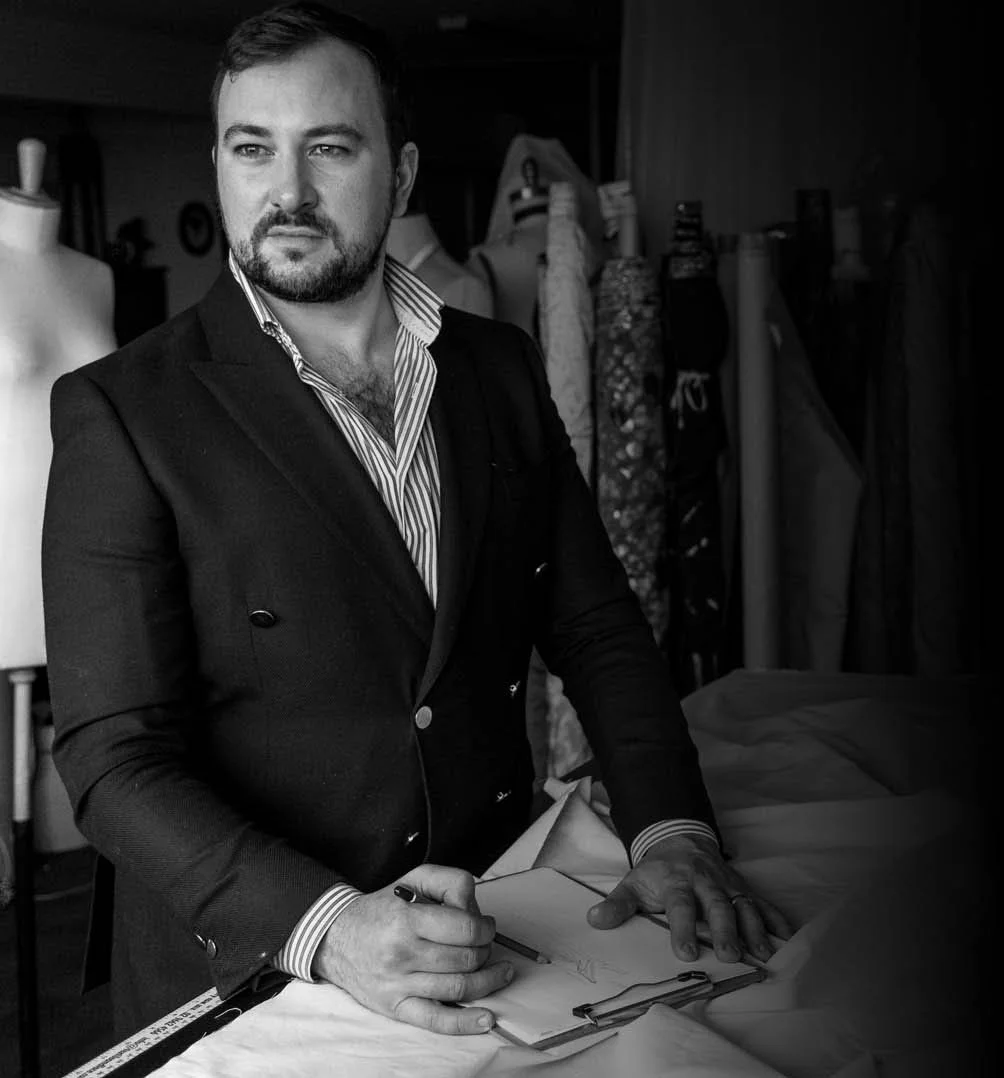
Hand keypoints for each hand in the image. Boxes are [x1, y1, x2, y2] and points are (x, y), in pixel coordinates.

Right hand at [313, 863, 513, 1033]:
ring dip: (487, 980)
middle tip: (486, 944)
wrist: (337, 938)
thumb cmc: (380, 910)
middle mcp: (402, 954)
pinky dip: (465, 1022)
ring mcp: (399, 984)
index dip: (486, 928)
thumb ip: (449, 881)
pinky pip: (436, 1020)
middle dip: (486, 951)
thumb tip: (475, 907)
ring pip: (458, 987)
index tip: (488, 926)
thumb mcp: (413, 879)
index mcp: (406, 920)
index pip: (464, 928)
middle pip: (465, 959)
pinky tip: (485, 1018)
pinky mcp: (396, 1007)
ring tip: (497, 972)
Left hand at [586, 833, 792, 962]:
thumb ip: (617, 904)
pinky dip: (776, 919)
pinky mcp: (743, 888)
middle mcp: (705, 881)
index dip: (681, 927)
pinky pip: (762, 902)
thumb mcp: (633, 883)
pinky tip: (787, 939)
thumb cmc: (656, 871)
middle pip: (717, 905)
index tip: (683, 951)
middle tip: (730, 956)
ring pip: (743, 904)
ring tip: (764, 953)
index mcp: (677, 881)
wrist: (681, 839)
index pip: (679, 904)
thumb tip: (594, 920)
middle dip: (725, 929)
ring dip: (754, 928)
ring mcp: (728, 884)